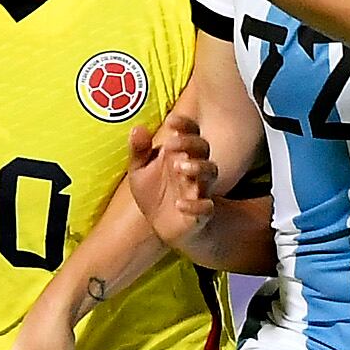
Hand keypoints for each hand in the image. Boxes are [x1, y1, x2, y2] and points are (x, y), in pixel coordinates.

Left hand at [124, 109, 220, 249]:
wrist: (163, 227)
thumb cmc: (154, 192)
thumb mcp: (140, 170)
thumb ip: (139, 150)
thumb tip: (137, 128)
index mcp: (180, 153)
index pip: (190, 132)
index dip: (184, 124)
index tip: (170, 121)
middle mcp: (194, 168)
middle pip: (203, 148)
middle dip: (190, 143)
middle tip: (172, 144)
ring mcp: (199, 189)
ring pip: (211, 172)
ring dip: (199, 167)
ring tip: (180, 167)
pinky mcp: (201, 213)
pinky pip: (206, 208)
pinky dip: (196, 206)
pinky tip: (180, 204)